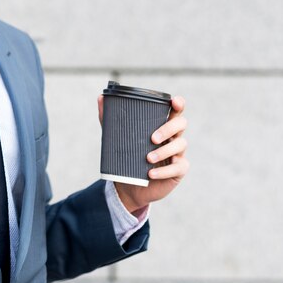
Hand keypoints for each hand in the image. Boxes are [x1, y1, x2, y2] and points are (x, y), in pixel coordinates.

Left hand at [98, 95, 189, 213]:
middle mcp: (173, 136)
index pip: (175, 111)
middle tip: (152, 138)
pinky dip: (164, 171)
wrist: (128, 185)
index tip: (174, 101)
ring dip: (164, 151)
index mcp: (161, 125)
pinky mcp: (178, 170)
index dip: (178, 104)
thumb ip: (109, 117)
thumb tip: (101, 97)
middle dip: (168, 128)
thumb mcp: (117, 137)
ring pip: (180, 145)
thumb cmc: (127, 156)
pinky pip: (178, 167)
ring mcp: (177, 153)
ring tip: (148, 158)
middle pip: (181, 124)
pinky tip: (151, 173)